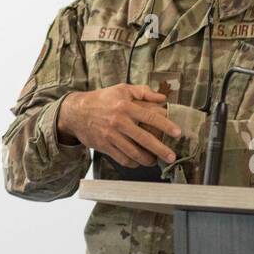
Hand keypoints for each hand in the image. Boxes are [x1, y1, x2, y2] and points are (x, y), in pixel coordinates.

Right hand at [56, 85, 181, 166]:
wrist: (76, 112)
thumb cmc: (102, 99)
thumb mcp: (122, 89)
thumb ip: (144, 92)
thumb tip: (163, 98)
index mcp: (126, 106)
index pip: (150, 117)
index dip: (166, 125)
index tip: (177, 133)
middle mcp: (119, 122)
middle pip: (144, 139)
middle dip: (161, 149)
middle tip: (171, 156)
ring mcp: (111, 136)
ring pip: (134, 153)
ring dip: (148, 159)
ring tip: (156, 161)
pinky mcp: (105, 146)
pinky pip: (122, 159)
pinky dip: (133, 163)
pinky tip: (139, 162)